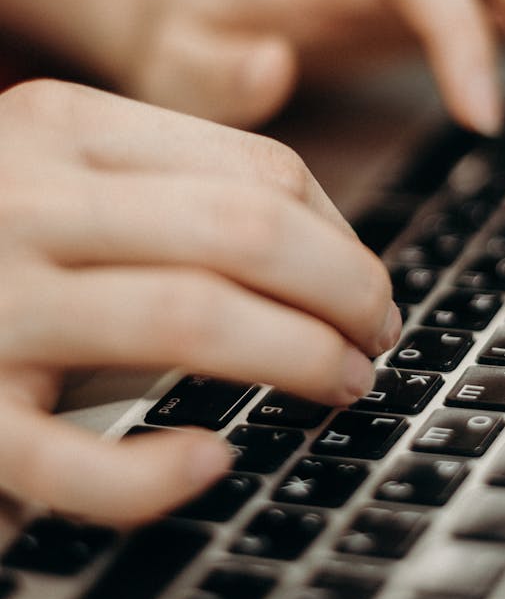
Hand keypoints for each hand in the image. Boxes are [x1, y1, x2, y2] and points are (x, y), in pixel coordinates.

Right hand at [0, 79, 396, 524]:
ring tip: (341, 383)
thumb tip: (327, 230)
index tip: (368, 282)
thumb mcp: (64, 161)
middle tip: (376, 335)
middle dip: (345, 289)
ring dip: (296, 359)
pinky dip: (154, 472)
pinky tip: (212, 462)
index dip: (341, 234)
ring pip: (187, 321)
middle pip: (241, 232)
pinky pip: (68, 459)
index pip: (256, 169)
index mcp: (63, 126)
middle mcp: (25, 201)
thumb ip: (173, 171)